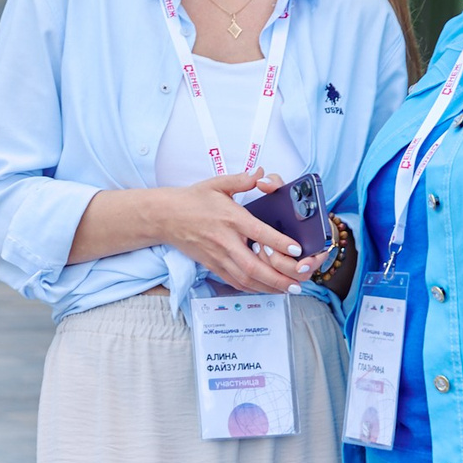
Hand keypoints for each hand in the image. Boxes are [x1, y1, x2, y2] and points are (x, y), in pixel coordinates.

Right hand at [156, 171, 309, 292]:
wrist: (165, 216)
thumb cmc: (192, 200)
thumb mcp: (217, 183)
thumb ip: (241, 180)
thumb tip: (260, 172)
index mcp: (231, 218)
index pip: (259, 233)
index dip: (279, 243)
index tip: (296, 249)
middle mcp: (225, 241)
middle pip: (254, 265)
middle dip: (278, 277)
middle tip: (297, 282)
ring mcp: (218, 256)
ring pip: (245, 278)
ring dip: (268, 287)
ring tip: (287, 290)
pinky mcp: (212, 265)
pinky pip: (234, 282)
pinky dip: (252, 288)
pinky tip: (266, 289)